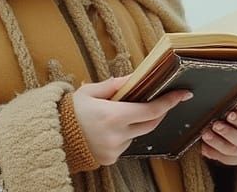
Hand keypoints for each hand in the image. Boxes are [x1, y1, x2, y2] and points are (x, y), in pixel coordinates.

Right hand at [72, 75, 191, 165]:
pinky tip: (108, 129)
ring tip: (116, 115)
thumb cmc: (70, 111)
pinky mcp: (111, 159)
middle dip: (159, 112)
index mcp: (114, 115)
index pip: (151, 110)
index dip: (169, 102)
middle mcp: (118, 135)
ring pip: (137, 134)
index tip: (183, 94)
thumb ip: (115, 85)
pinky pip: (126, 144)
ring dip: (136, 123)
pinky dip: (124, 134)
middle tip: (161, 101)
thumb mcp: (90, 91)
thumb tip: (135, 77)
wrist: (53, 137)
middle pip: (151, 124)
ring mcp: (115, 149)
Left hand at [199, 101, 236, 165]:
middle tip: (215, 125)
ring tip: (205, 135)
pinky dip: (212, 152)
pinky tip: (203, 146)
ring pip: (231, 150)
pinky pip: (224, 159)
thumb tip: (231, 114)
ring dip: (216, 142)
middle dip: (227, 132)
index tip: (231, 114)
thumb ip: (236, 109)